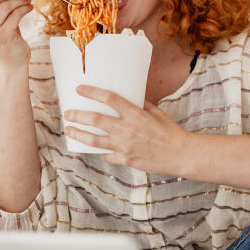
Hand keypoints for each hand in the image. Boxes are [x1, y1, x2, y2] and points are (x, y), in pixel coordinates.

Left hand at [63, 85, 191, 173]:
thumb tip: (127, 96)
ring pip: (94, 141)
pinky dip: (100, 151)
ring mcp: (125, 147)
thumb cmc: (170, 132)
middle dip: (78, 115)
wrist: (181, 155)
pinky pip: (107, 155)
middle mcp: (128, 130)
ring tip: (69, 129)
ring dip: (79, 134)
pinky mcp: (126, 160)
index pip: (110, 99)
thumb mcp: (156, 112)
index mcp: (136, 114)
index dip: (92, 92)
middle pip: (96, 120)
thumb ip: (140, 104)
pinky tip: (94, 148)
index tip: (80, 89)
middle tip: (68, 112)